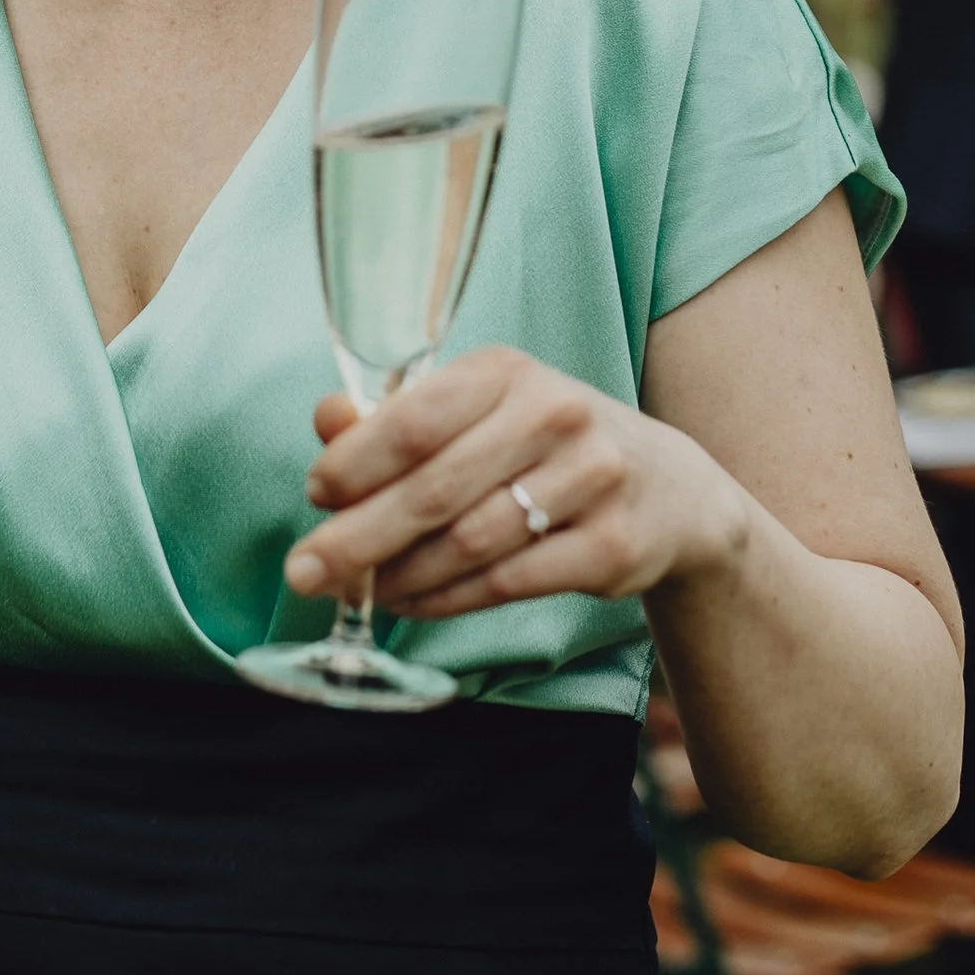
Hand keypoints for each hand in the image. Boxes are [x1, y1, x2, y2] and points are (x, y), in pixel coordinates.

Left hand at [281, 345, 750, 621]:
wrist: (670, 491)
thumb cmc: (546, 447)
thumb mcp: (481, 413)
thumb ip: (399, 420)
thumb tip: (325, 420)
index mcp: (508, 372)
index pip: (415, 418)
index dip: (354, 463)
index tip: (314, 496)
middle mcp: (554, 415)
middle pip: (434, 489)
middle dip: (358, 537)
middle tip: (304, 571)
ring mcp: (591, 479)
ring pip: (469, 542)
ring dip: (403, 574)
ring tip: (364, 590)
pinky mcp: (612, 545)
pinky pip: (509, 581)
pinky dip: (448, 599)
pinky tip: (414, 602)